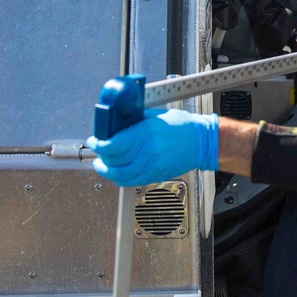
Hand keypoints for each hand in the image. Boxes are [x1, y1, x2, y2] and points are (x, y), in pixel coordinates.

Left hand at [87, 108, 219, 186]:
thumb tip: (114, 123)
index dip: (99, 144)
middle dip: (100, 155)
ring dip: (106, 170)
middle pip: (114, 160)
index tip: (95, 140)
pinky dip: (119, 178)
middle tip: (97, 148)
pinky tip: (115, 172)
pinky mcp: (155, 175)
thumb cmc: (182, 126)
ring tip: (101, 164)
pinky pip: (131, 181)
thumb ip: (133, 120)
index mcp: (146, 133)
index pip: (113, 144)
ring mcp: (151, 166)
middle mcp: (147, 152)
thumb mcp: (154, 116)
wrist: (202, 142)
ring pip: (120, 175)